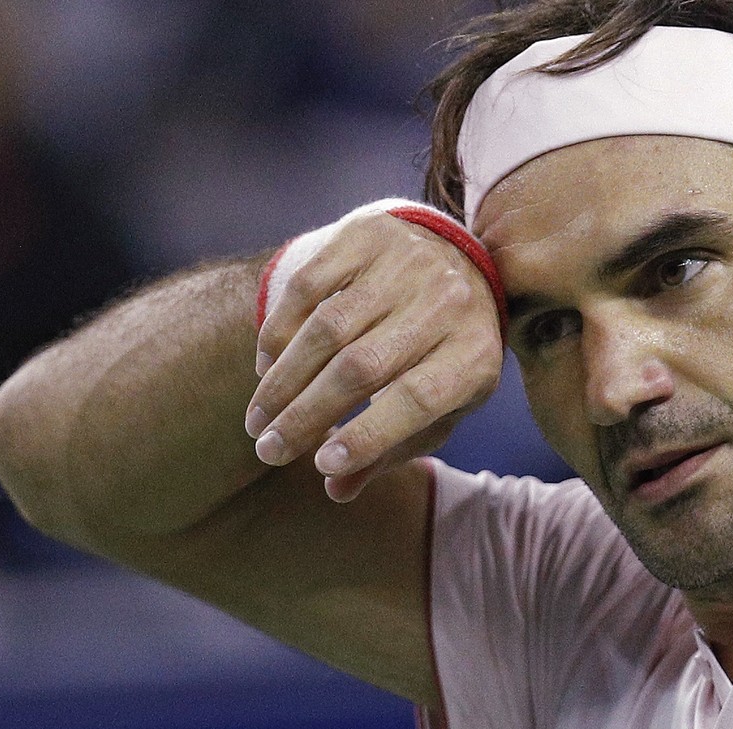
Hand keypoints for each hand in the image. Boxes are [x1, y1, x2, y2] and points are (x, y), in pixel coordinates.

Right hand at [246, 212, 502, 501]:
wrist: (458, 260)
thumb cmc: (445, 354)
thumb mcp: (442, 407)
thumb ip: (394, 448)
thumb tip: (336, 490)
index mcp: (475, 354)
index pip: (417, 399)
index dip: (368, 435)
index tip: (321, 466)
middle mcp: (447, 302)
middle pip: (363, 367)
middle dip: (307, 415)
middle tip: (268, 451)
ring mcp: (408, 262)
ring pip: (328, 328)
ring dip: (284, 380)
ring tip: (258, 420)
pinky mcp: (369, 234)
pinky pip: (308, 286)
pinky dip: (279, 332)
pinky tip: (266, 369)